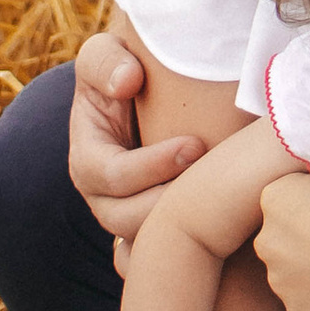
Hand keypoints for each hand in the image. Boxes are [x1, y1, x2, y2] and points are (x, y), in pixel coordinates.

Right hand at [70, 29, 208, 240]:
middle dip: (169, 203)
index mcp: (88, 159)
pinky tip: (221, 239)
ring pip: (145, 243)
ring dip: (183, 228)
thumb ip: (106, 61)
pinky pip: (161, 256)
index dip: (151, 166)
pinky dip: (186, 255)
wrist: (141, 93)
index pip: (111, 176)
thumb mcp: (105, 54)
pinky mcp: (152, 227)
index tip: (195, 144)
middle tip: (212, 180)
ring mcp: (126, 216)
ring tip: (220, 200)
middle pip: (125, 221)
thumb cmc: (123, 70)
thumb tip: (127, 81)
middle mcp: (102, 197)